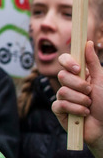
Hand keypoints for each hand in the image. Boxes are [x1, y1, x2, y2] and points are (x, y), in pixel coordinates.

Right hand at [53, 40, 102, 157]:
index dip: (68, 62)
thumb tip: (87, 43)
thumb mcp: (101, 81)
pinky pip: (59, 105)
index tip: (79, 69)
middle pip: (62, 76)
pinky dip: (74, 110)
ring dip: (80, 100)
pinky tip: (83, 114)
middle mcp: (70, 85)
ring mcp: (63, 98)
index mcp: (79, 76)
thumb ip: (93, 63)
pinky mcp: (59, 111)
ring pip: (62, 91)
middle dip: (78, 86)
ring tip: (89, 106)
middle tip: (90, 93)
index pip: (64, 61)